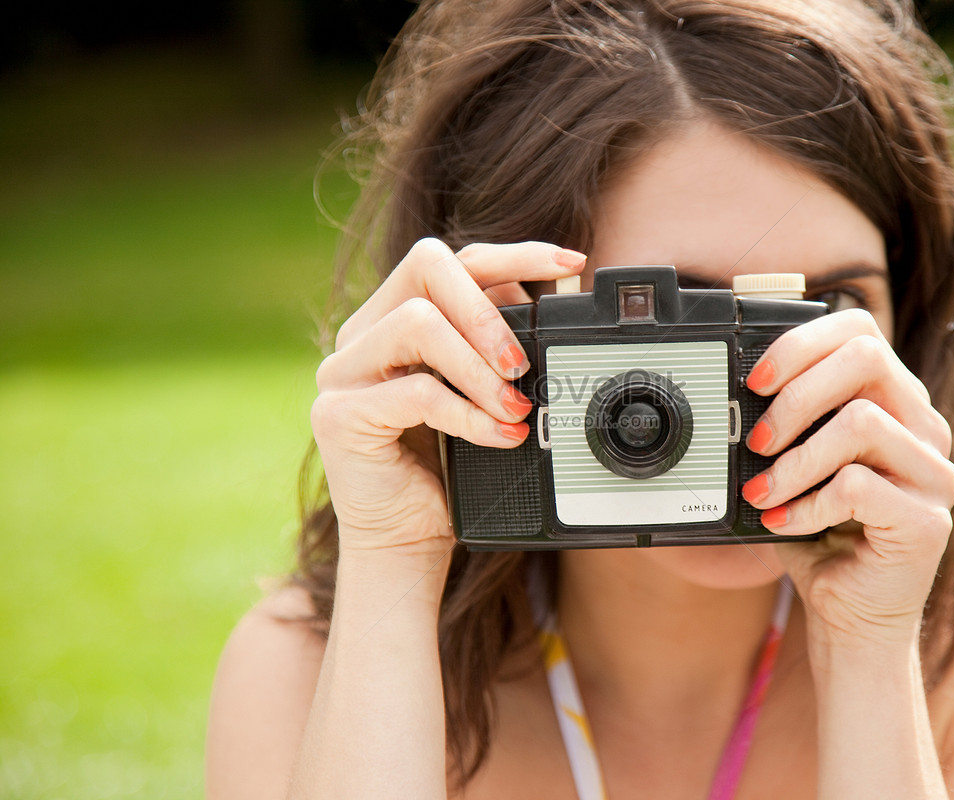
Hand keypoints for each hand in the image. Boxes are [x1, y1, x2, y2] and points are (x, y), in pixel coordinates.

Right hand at [309, 238, 586, 556]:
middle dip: (488, 308)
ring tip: (516, 407)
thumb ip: (500, 349)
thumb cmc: (448, 469)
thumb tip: (550, 302)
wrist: (407, 541)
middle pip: (426, 267)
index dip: (512, 254)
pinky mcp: (337, 415)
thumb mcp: (483, 395)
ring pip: (417, 324)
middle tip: (523, 363)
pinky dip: (469, 414)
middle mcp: (362, 333)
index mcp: (394, 316)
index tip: (569, 262)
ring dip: (480, 368)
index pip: (450, 259)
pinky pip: (415, 393)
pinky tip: (500, 436)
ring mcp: (341, 371)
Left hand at [739, 309, 953, 649]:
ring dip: (795, 459)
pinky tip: (785, 522)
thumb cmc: (822, 537)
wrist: (851, 616)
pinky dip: (806, 505)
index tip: (756, 379)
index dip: (803, 344)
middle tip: (758, 438)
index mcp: (896, 404)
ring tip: (764, 490)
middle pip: (867, 359)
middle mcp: (924, 429)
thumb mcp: (796, 467)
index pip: (861, 332)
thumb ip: (785, 425)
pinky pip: (857, 486)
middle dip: (796, 395)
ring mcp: (934, 475)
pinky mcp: (928, 522)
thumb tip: (738, 391)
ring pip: (861, 422)